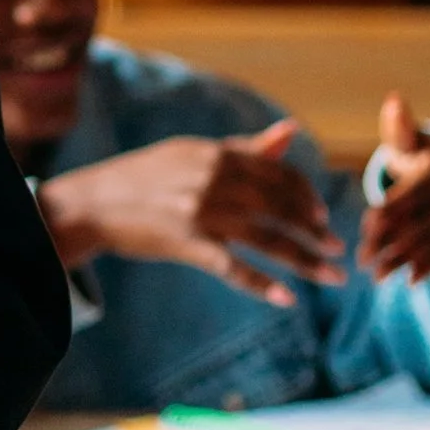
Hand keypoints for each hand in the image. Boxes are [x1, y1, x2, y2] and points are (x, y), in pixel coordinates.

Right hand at [36, 119, 345, 309]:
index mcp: (218, 153)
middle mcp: (214, 178)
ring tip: (331, 276)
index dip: (307, 197)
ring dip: (305, 260)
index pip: (279, 174)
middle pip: (280, 207)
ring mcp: (201, 212)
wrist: (92, 202)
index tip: (323, 217)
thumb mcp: (193, 153)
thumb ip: (244, 148)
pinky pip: (233, 267)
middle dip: (315, 231)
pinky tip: (287, 297)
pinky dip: (262, 283)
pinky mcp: (187, 243)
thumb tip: (291, 132)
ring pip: (267, 239)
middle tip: (337, 251)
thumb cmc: (145, 176)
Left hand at [358, 92, 429, 282]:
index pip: (414, 193)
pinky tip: (408, 282)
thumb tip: (395, 100)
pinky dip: (428, 267)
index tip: (366, 227)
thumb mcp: (408, 141)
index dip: (390, 211)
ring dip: (404, 260)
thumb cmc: (416, 155)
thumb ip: (399, 129)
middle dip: (390, 241)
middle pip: (421, 220)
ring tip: (376, 276)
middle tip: (362, 259)